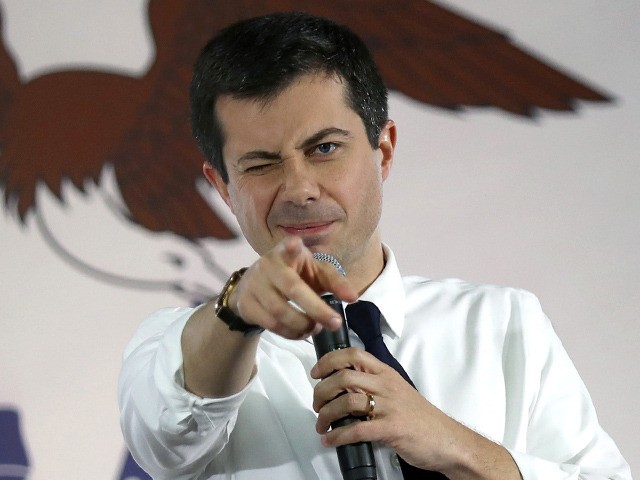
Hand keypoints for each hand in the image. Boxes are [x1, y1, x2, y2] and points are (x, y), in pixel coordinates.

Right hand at [228, 236, 357, 338]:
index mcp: (286, 252)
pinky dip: (290, 333)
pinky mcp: (246, 304)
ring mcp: (255, 285)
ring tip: (317, 328)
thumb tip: (352, 298)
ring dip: (303, 325)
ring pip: (280, 311)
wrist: (253, 286)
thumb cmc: (292, 276)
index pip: (288, 246)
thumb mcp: (314, 273)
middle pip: (293, 288)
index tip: (294, 244)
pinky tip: (301, 332)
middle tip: (336, 323)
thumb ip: (334, 282)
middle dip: (317, 309)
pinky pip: (271, 324)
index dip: (290, 247)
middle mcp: (268, 265)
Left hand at [311, 347, 465, 472]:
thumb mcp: (396, 390)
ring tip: (322, 425)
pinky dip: (338, 436)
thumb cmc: (420, 417)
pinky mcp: (391, 429)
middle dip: (321, 392)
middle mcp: (386, 386)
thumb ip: (372, 384)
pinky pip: (357, 430)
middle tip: (316, 404)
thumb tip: (342, 386)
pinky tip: (331, 440)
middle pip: (343, 377)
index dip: (329, 361)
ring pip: (347, 402)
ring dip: (326, 415)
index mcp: (386, 373)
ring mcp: (389, 407)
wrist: (447, 440)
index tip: (316, 372)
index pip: (353, 354)